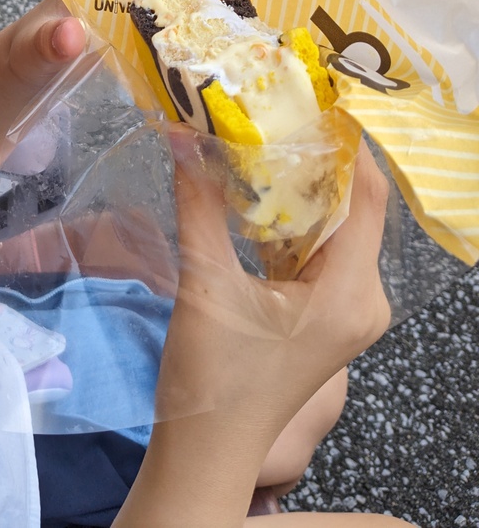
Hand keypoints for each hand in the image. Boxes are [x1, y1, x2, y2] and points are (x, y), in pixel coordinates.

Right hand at [114, 135, 390, 526]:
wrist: (207, 451)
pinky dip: (294, 219)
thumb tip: (180, 134)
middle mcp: (364, 298)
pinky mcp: (327, 315)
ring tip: (267, 136)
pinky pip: (320, 250)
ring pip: (336, 227)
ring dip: (304, 187)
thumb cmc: (211, 377)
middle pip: (354, 208)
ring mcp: (349, 309)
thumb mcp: (204, 282)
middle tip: (280, 108)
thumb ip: (198, 201)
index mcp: (350, 292)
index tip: (316, 94)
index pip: (365, 195)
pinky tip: (261, 191)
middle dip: (319, 157)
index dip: (347, 141)